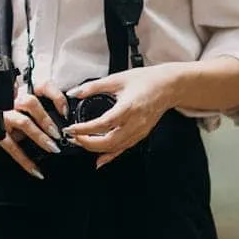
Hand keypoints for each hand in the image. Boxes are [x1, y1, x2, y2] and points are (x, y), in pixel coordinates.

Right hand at [0, 80, 66, 179]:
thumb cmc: (7, 114)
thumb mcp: (22, 108)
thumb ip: (39, 110)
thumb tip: (62, 121)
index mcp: (23, 92)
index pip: (43, 86)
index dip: (56, 97)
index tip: (65, 111)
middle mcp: (12, 101)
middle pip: (30, 102)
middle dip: (46, 119)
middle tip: (57, 133)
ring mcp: (4, 116)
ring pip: (23, 122)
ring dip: (40, 135)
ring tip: (52, 148)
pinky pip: (12, 147)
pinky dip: (25, 161)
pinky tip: (36, 171)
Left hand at [62, 64, 181, 167]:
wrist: (168, 86)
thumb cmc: (146, 80)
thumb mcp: (116, 79)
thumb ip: (93, 87)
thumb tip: (74, 93)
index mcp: (128, 107)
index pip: (103, 124)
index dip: (84, 129)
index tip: (71, 129)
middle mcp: (135, 123)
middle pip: (108, 141)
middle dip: (87, 143)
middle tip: (72, 137)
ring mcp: (139, 131)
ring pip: (115, 148)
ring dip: (95, 149)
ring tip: (80, 143)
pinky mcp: (141, 135)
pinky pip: (124, 149)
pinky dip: (110, 156)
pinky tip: (99, 160)